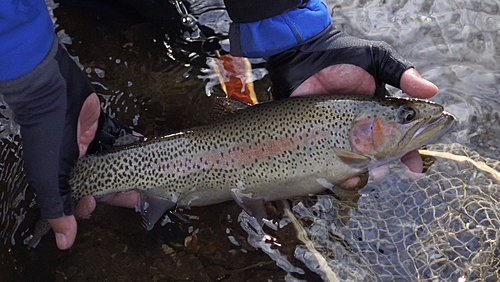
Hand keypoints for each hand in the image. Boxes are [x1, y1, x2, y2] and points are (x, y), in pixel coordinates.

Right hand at [48, 93, 140, 249]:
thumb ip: (59, 208)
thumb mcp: (49, 176)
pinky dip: (132, 142)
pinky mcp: (101, 125)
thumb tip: (64, 242)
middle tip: (139, 194)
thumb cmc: (46, 134)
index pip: (81, 197)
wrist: (50, 89)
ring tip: (148, 175)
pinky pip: (120, 136)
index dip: (93, 204)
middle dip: (121, 190)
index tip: (102, 203)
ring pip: (114, 161)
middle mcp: (76, 161)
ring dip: (130, 169)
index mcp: (62, 175)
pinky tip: (145, 147)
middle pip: (103, 181)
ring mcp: (89, 142)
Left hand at [266, 25, 437, 187]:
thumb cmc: (342, 56)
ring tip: (361, 174)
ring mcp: (339, 134)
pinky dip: (336, 173)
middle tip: (382, 171)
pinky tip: (341, 176)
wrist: (303, 56)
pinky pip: (329, 161)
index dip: (409, 154)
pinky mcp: (318, 137)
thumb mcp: (376, 60)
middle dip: (384, 167)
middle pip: (378, 156)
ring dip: (361, 173)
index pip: (399, 137)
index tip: (414, 167)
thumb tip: (433, 91)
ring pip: (355, 162)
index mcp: (379, 112)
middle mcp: (361, 127)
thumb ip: (401, 74)